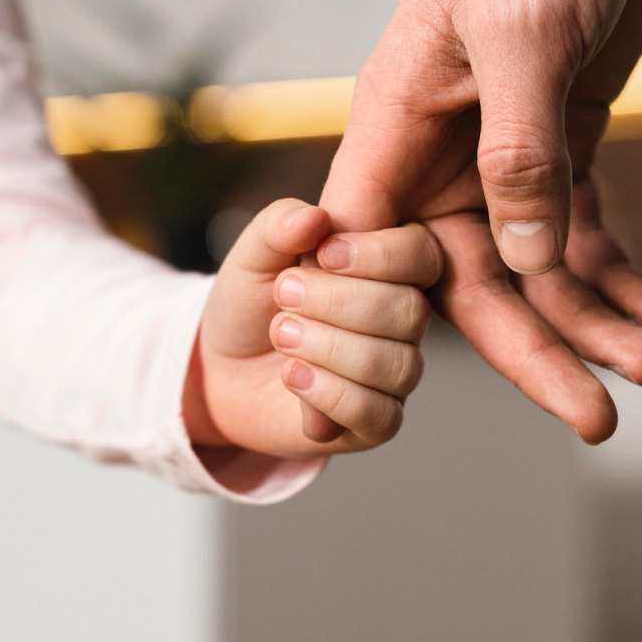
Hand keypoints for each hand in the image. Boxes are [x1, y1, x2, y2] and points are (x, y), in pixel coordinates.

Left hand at [186, 199, 442, 457]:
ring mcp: (392, 374)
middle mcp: (403, 322)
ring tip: (281, 334)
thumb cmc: (250, 302)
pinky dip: (330, 394)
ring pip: (394, 365)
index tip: (323, 254)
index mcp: (389, 269)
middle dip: (339, 303)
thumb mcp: (254, 254)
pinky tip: (292, 375)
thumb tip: (316, 218)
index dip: (378, 256)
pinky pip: (376, 414)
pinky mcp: (373, 423)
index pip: (421, 256)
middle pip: (408, 312)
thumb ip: (280, 225)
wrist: (220, 367)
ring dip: (329, 347)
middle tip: (284, 294)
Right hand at [319, 0, 641, 442]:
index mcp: (397, 124)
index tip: (398, 392)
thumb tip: (526, 259)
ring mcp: (502, 149)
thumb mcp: (523, 31)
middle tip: (594, 413)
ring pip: (532, 264)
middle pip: (469, 278)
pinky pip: (579, 226)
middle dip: (532, 348)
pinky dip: (614, 270)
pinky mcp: (561, 138)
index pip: (367, 246)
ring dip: (588, 317)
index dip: (378, 321)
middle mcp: (441, 151)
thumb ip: (517, 148)